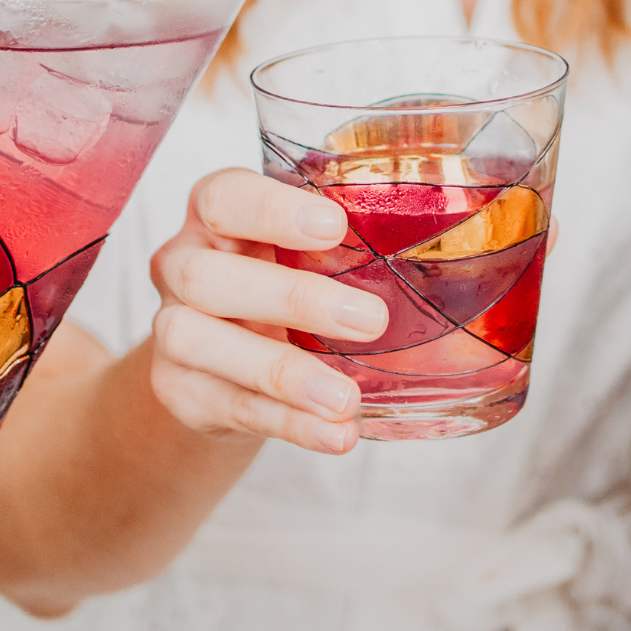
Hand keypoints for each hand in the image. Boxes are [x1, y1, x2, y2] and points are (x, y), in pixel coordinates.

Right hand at [149, 169, 388, 455]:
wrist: (227, 361)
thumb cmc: (280, 284)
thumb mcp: (306, 254)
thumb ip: (350, 244)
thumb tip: (460, 245)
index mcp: (214, 215)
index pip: (224, 197)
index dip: (272, 210)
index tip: (334, 226)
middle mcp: (181, 265)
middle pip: (206, 276)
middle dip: (290, 297)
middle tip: (369, 319)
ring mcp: (171, 328)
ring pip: (196, 341)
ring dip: (280, 372)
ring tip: (345, 399)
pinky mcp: (179, 388)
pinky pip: (227, 404)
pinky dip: (286, 422)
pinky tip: (333, 433)